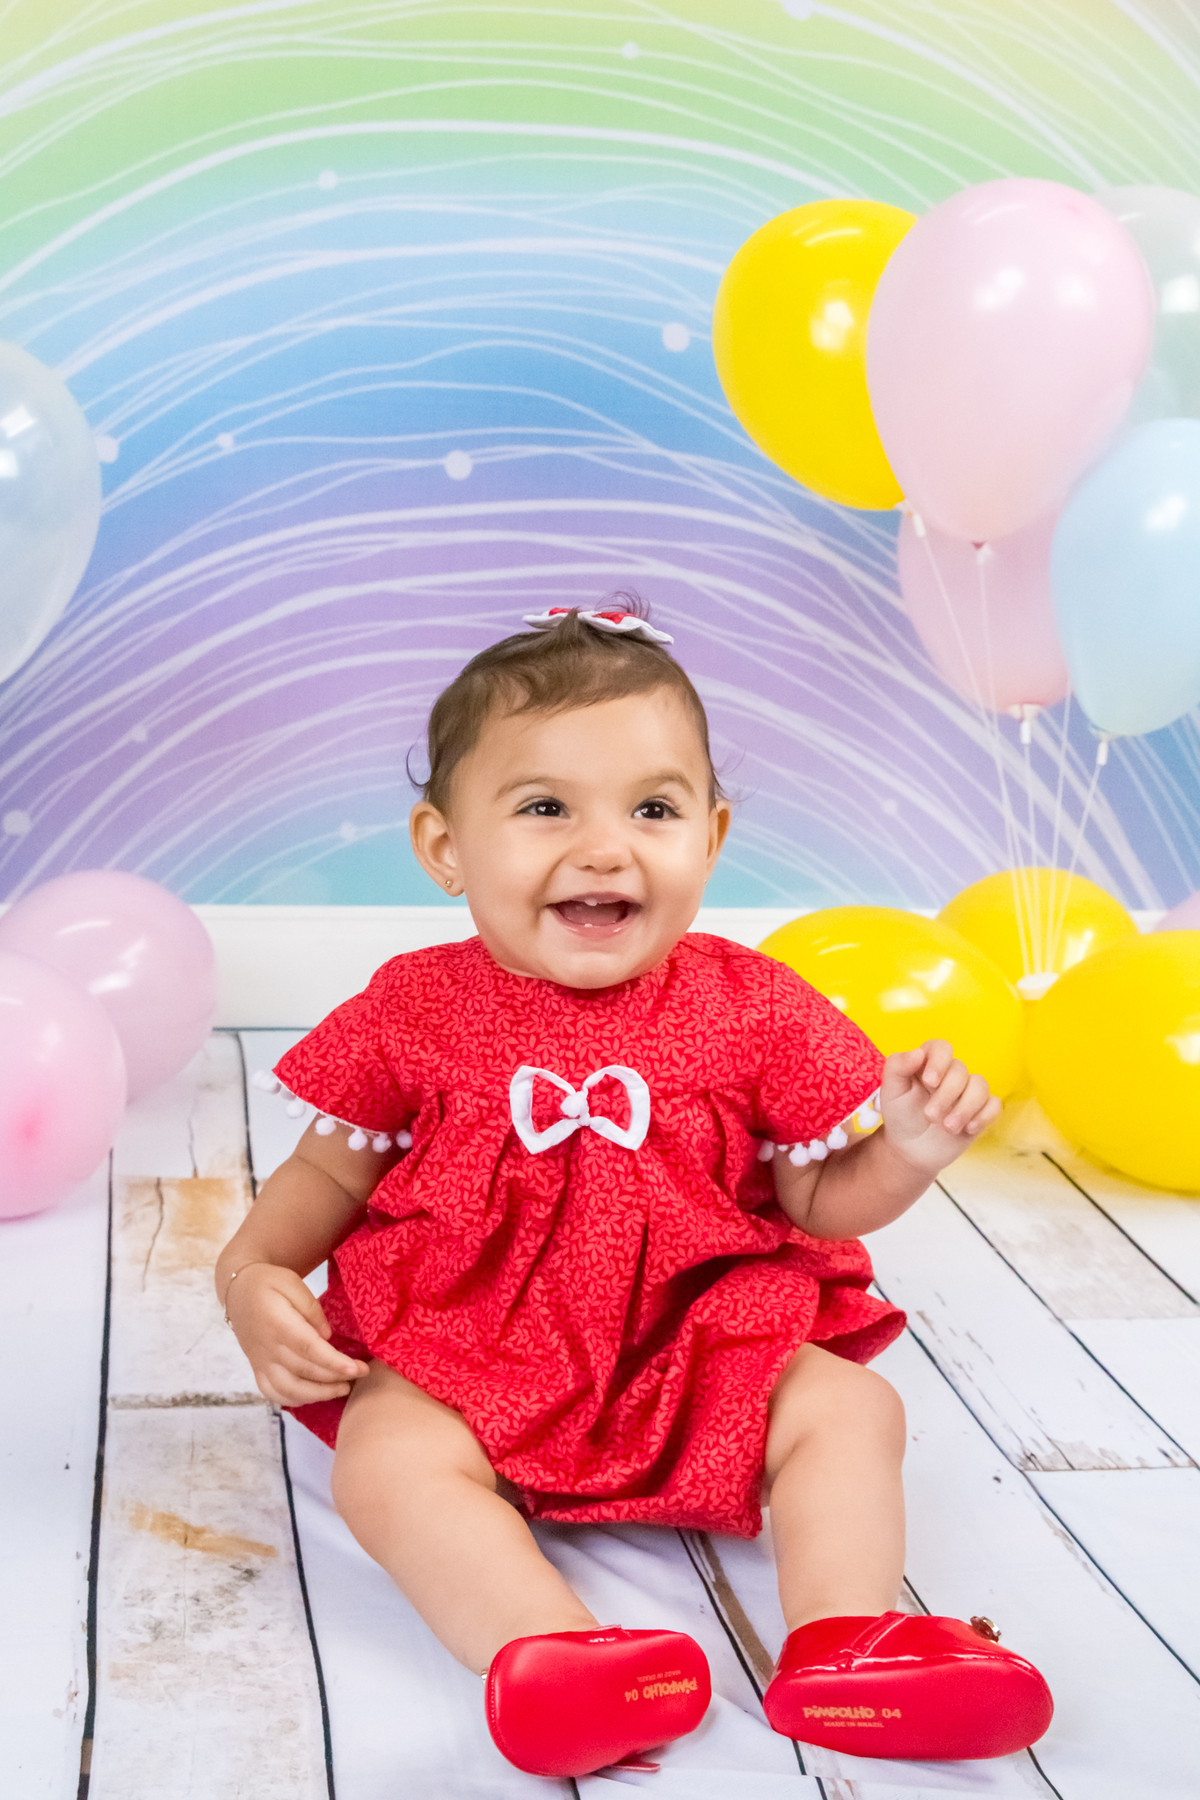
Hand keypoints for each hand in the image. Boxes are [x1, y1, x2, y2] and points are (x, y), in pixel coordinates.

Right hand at [223, 1262, 369, 1405]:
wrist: (239, 1291)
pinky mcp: (257, 1369)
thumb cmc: (269, 1283)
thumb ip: (311, 1308)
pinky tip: (315, 1395)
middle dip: (336, 1377)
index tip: (357, 1368)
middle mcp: (266, 1347)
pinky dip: (295, 1399)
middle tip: (362, 1373)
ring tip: (343, 1388)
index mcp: (276, 1322)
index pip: (308, 1348)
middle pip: (303, 1370)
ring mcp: (260, 1362)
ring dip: (318, 1394)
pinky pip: (273, 1393)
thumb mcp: (292, 1282)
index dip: (333, 1362)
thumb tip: (326, 1336)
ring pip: (289, 1389)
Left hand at [879, 1040, 1000, 1176]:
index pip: (941, 1048)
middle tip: (930, 1116)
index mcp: (928, 1064)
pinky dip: (984, 1116)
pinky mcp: (980, 1111)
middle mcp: (950, 1074)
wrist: (911, 1149)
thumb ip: (897, 1067)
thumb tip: (917, 1053)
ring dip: (965, 1108)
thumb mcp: (891, 1092)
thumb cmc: (900, 1115)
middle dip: (946, 1095)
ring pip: (980, 1086)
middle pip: (960, 1070)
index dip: (939, 1061)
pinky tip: (968, 1129)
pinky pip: (994, 1105)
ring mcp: (967, 1092)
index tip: (929, 1082)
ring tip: (948, 1128)